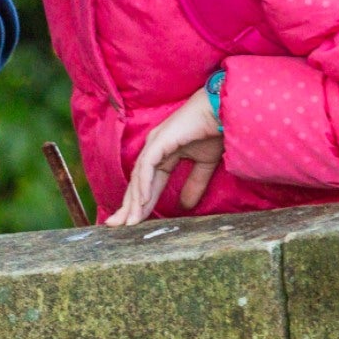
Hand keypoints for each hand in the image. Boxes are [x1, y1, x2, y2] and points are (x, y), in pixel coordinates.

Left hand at [107, 84, 223, 226]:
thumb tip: (186, 206)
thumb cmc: (214, 131)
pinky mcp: (161, 140)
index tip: (132, 224)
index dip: (139, 203)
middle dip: (127, 205)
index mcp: (162, 154)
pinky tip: (143, 200)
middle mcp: (154, 149)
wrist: (223, 111)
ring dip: (135, 200)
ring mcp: (155, 143)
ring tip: (130, 221)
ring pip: (140, 176)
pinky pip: (149, 166)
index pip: (146, 184)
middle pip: (137, 182)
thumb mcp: (204, 165)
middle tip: (115, 226)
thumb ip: (194, 183)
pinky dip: (145, 184)